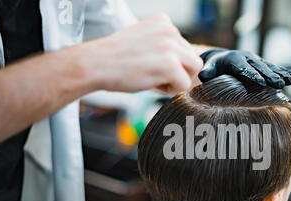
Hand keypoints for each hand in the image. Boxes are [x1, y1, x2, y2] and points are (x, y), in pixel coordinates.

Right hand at [88, 13, 202, 93]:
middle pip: (193, 59)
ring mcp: (171, 46)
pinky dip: (170, 90)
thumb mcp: (143, 41)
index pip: (184, 48)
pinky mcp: (170, 64)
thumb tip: (184, 64)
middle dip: (178, 72)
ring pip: (194, 70)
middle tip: (154, 74)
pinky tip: (151, 82)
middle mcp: (170, 30)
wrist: (96, 64)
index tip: (150, 63)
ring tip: (154, 78)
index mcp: (163, 21)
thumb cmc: (115, 58)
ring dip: (177, 80)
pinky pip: (185, 85)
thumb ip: (164, 46)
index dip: (170, 63)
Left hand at [199, 49, 290, 88]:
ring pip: (271, 68)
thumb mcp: (209, 68)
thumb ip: (207, 72)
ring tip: (290, 81)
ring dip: (281, 75)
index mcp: (235, 59)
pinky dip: (287, 72)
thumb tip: (202, 76)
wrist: (222, 58)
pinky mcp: (264, 65)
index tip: (261, 82)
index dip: (253, 75)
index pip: (245, 69)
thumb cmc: (214, 68)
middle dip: (270, 76)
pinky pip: (277, 68)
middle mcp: (248, 58)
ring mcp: (257, 61)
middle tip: (279, 84)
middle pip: (261, 69)